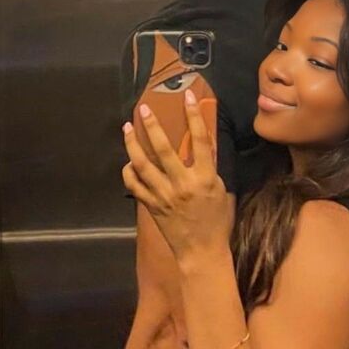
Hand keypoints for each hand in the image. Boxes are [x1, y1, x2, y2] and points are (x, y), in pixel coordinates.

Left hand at [122, 90, 229, 259]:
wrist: (202, 251)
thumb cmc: (217, 222)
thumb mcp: (221, 191)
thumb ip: (210, 169)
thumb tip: (202, 147)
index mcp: (204, 178)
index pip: (199, 139)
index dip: (194, 115)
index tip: (189, 96)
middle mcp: (182, 184)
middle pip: (163, 149)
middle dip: (152, 126)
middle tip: (143, 109)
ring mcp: (164, 195)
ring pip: (143, 165)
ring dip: (133, 145)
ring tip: (127, 129)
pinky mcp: (152, 205)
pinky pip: (134, 185)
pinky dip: (129, 172)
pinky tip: (128, 162)